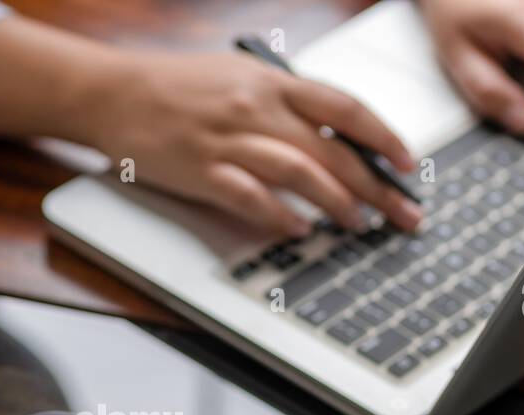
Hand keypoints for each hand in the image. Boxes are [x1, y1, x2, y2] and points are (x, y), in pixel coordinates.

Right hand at [88, 50, 422, 235]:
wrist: (115, 94)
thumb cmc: (177, 86)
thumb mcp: (239, 76)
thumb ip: (284, 102)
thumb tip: (331, 134)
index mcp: (273, 83)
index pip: (346, 110)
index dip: (384, 139)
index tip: (407, 165)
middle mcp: (258, 109)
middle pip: (333, 152)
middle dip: (376, 187)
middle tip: (401, 214)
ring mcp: (230, 142)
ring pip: (301, 174)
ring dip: (336, 204)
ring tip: (357, 224)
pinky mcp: (202, 172)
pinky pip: (251, 197)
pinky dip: (280, 216)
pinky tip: (300, 229)